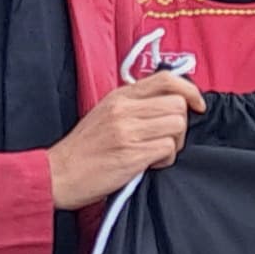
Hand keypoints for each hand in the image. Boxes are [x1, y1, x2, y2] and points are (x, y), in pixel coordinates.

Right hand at [47, 68, 204, 210]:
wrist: (58, 174)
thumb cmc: (82, 149)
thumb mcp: (104, 113)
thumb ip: (133, 104)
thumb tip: (167, 102)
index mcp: (119, 96)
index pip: (166, 79)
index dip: (190, 90)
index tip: (196, 106)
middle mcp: (124, 108)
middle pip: (178, 104)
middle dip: (181, 124)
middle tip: (166, 139)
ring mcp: (127, 130)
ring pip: (177, 125)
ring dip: (174, 143)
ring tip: (155, 153)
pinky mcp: (131, 154)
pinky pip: (168, 149)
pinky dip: (166, 159)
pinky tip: (149, 164)